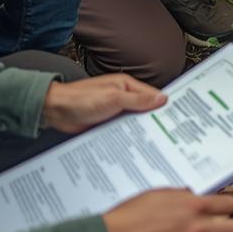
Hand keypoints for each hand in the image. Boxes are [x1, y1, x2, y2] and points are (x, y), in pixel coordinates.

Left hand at [42, 74, 166, 133]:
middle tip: (169, 135)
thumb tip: (161, 99)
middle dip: (155, 120)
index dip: (164, 105)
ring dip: (140, 130)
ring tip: (156, 143)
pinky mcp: (107, 123)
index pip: (152, 95)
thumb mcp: (113, 98)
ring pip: (134, 122)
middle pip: (145, 110)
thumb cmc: (80, 99)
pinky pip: (122, 130)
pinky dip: (128, 136)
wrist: (55, 111)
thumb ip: (138, 100)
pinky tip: (135, 146)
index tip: (177, 116)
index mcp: (126, 86)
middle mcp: (122, 97)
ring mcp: (115, 111)